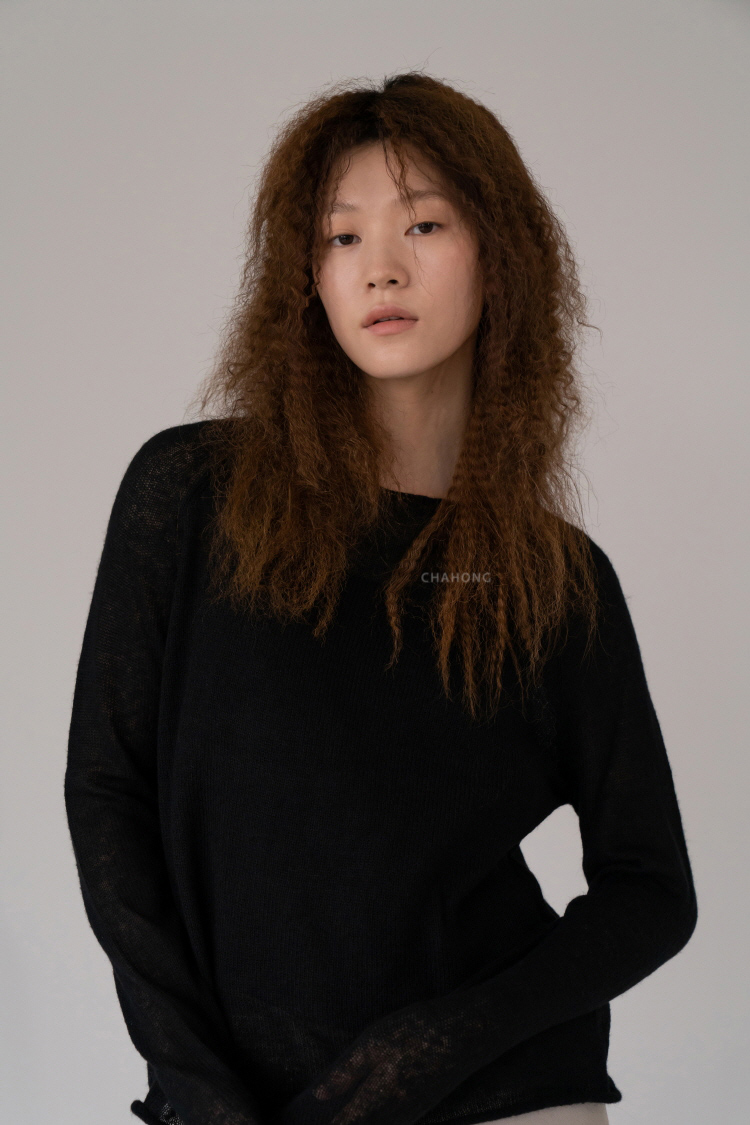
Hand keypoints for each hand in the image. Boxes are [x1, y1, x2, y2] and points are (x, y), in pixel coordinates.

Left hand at [279, 998, 487, 1124]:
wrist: (465, 1034)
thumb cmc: (416, 1032)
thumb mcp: (374, 1042)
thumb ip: (346, 1071)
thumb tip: (320, 1094)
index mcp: (376, 1099)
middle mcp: (393, 1117)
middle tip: (316, 1120)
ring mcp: (408, 1118)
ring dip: (357, 1124)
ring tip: (336, 1115)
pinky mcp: (417, 1112)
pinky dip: (373, 1123)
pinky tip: (364, 1113)